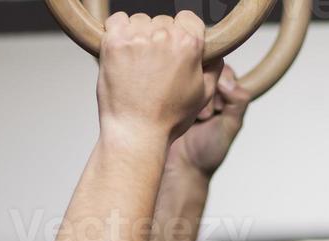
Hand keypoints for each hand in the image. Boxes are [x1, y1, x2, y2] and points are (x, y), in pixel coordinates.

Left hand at [97, 11, 216, 144]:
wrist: (135, 134)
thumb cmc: (168, 120)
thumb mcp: (203, 96)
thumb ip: (213, 68)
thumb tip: (214, 53)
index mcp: (190, 44)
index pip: (188, 18)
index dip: (181, 32)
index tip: (173, 47)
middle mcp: (165, 36)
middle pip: (163, 21)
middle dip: (159, 38)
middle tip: (152, 65)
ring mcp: (138, 38)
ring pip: (139, 21)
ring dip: (137, 36)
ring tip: (135, 64)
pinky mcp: (114, 44)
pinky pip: (115, 21)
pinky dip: (116, 32)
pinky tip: (120, 53)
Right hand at [167, 64, 248, 178]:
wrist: (181, 168)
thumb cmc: (208, 151)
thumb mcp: (231, 126)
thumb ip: (238, 102)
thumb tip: (225, 80)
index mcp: (224, 94)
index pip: (225, 71)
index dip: (221, 85)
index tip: (218, 110)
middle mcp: (204, 90)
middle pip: (205, 70)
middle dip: (206, 92)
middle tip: (205, 117)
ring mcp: (184, 93)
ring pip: (189, 75)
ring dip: (191, 95)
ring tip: (194, 119)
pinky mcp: (167, 98)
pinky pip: (171, 84)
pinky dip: (175, 94)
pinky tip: (177, 111)